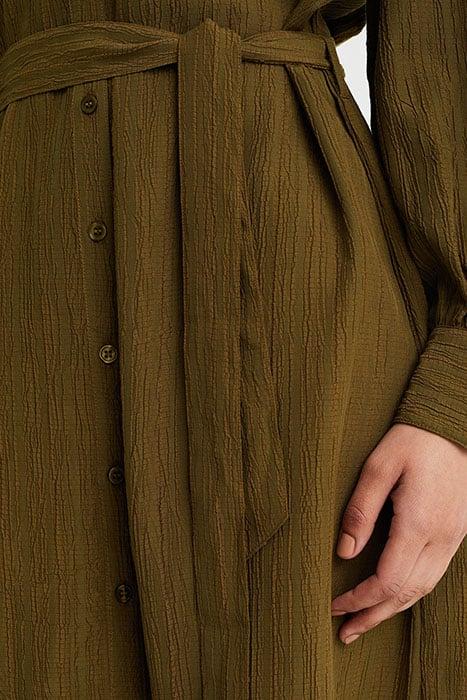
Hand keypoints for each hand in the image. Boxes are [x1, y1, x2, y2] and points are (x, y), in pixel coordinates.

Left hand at [330, 423, 466, 644]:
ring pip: (424, 588)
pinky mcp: (456, 532)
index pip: (387, 580)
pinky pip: (434, 574)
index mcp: (419, 523)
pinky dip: (410, 592)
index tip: (335, 605)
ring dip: (393, 609)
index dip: (360, 599)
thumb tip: (344, 552)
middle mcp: (441, 538)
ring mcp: (453, 537)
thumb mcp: (378, 467)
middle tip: (346, 632)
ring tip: (365, 622)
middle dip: (374, 616)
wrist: (451, 425)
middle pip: (407, 594)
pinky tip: (394, 595)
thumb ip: (360, 511)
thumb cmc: (412, 440)